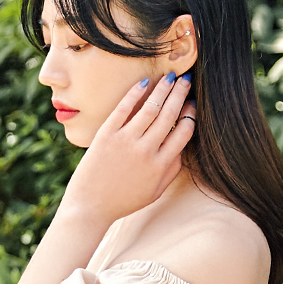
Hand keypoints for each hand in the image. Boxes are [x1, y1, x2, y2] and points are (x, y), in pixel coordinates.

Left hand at [66, 73, 194, 230]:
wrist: (89, 207)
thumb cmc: (123, 201)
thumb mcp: (154, 192)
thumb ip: (171, 171)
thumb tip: (183, 148)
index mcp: (160, 166)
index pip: (184, 132)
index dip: (191, 115)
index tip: (192, 103)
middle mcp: (146, 151)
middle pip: (169, 114)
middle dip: (181, 94)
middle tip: (187, 80)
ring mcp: (126, 141)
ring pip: (150, 107)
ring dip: (163, 88)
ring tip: (170, 76)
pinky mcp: (107, 134)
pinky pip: (124, 108)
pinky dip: (136, 93)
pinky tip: (144, 82)